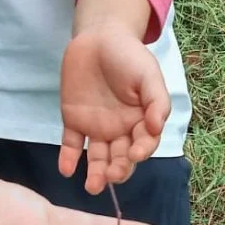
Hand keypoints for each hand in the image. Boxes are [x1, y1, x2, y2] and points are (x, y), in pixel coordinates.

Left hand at [58, 22, 170, 193]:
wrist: (99, 38)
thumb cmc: (129, 56)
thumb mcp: (148, 75)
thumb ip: (156, 101)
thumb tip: (157, 127)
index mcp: (142, 121)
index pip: (144, 143)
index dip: (141, 151)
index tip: (135, 154)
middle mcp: (121, 130)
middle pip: (121, 157)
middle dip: (118, 169)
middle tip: (112, 177)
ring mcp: (97, 128)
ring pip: (98, 157)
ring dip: (96, 173)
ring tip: (92, 186)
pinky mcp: (74, 121)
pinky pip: (72, 144)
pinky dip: (69, 158)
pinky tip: (67, 170)